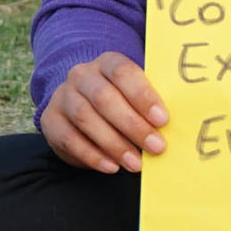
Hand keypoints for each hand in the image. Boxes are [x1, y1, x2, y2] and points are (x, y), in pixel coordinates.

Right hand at [41, 52, 169, 173]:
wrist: (79, 103)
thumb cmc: (121, 101)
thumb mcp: (135, 94)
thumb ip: (151, 103)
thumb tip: (179, 123)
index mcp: (108, 62)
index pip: (124, 73)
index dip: (143, 96)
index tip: (163, 120)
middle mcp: (82, 75)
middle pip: (105, 98)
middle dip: (133, 125)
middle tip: (156, 147)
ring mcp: (63, 96)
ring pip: (86, 118)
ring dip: (114, 144)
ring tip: (136, 163)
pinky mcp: (51, 120)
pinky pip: (70, 138)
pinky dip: (92, 155)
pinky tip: (112, 167)